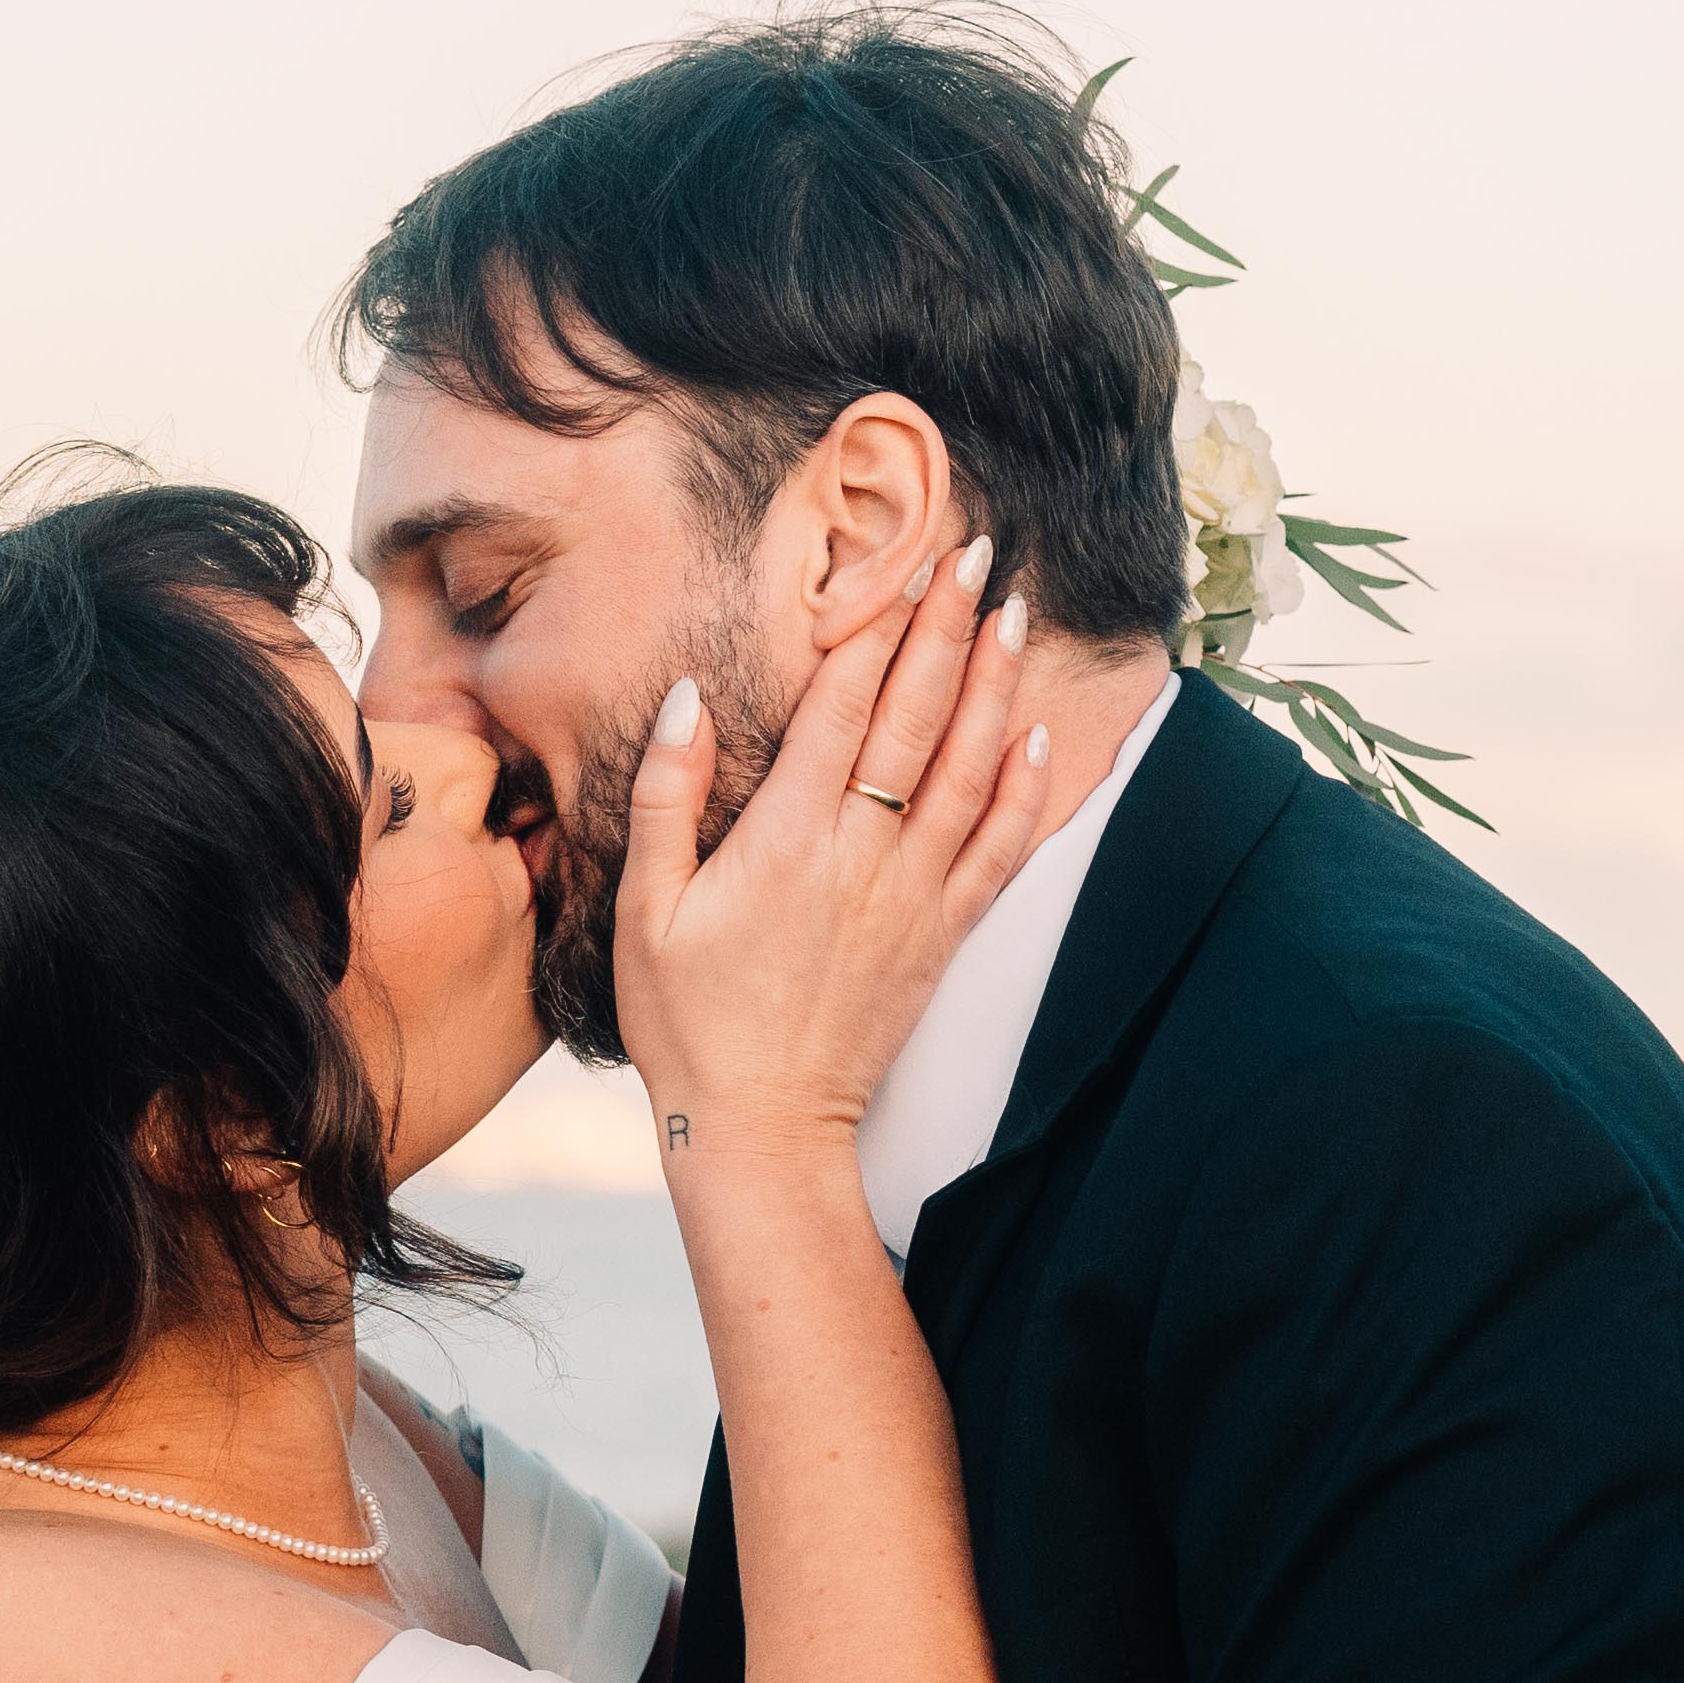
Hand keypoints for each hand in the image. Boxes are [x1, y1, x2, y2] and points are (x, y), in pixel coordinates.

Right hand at [615, 538, 1050, 1169]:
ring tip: (1017, 613)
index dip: (878, 626)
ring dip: (996, 685)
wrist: (761, 1128)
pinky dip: (1023, 791)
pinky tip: (1038, 738)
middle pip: (917, 716)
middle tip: (980, 554)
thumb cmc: (689, 1021)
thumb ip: (668, 797)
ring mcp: (911, 896)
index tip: (904, 563)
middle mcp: (861, 855)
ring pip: (968, 769)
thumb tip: (691, 698)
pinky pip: (997, 851)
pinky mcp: (941, 937)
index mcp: (786, 838)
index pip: (843, 705)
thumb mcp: (645, 909)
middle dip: (949, 626)